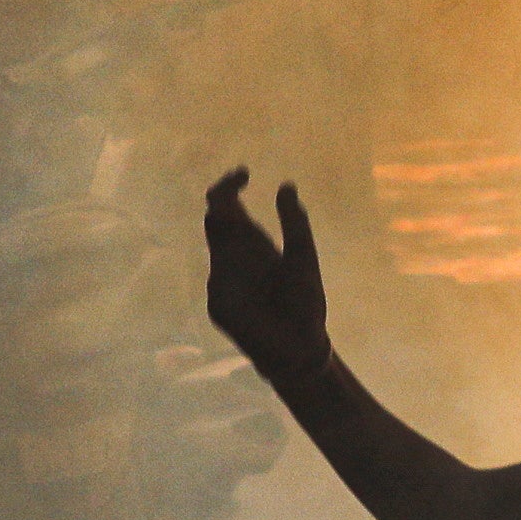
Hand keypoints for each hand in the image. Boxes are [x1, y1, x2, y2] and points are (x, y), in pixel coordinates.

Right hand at [200, 168, 329, 368]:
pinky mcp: (220, 303)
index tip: (243, 172)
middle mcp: (234, 256)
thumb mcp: (303, 258)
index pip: (230, 207)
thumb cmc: (304, 303)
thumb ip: (295, 225)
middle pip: (216, 219)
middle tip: (235, 186)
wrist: (300, 346)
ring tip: (235, 213)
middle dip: (220, 199)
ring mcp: (223, 278)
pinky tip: (246, 267)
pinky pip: (218, 281)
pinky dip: (228, 269)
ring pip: (216, 245)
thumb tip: (286, 185)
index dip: (230, 186)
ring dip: (222, 227)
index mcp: (253, 244)